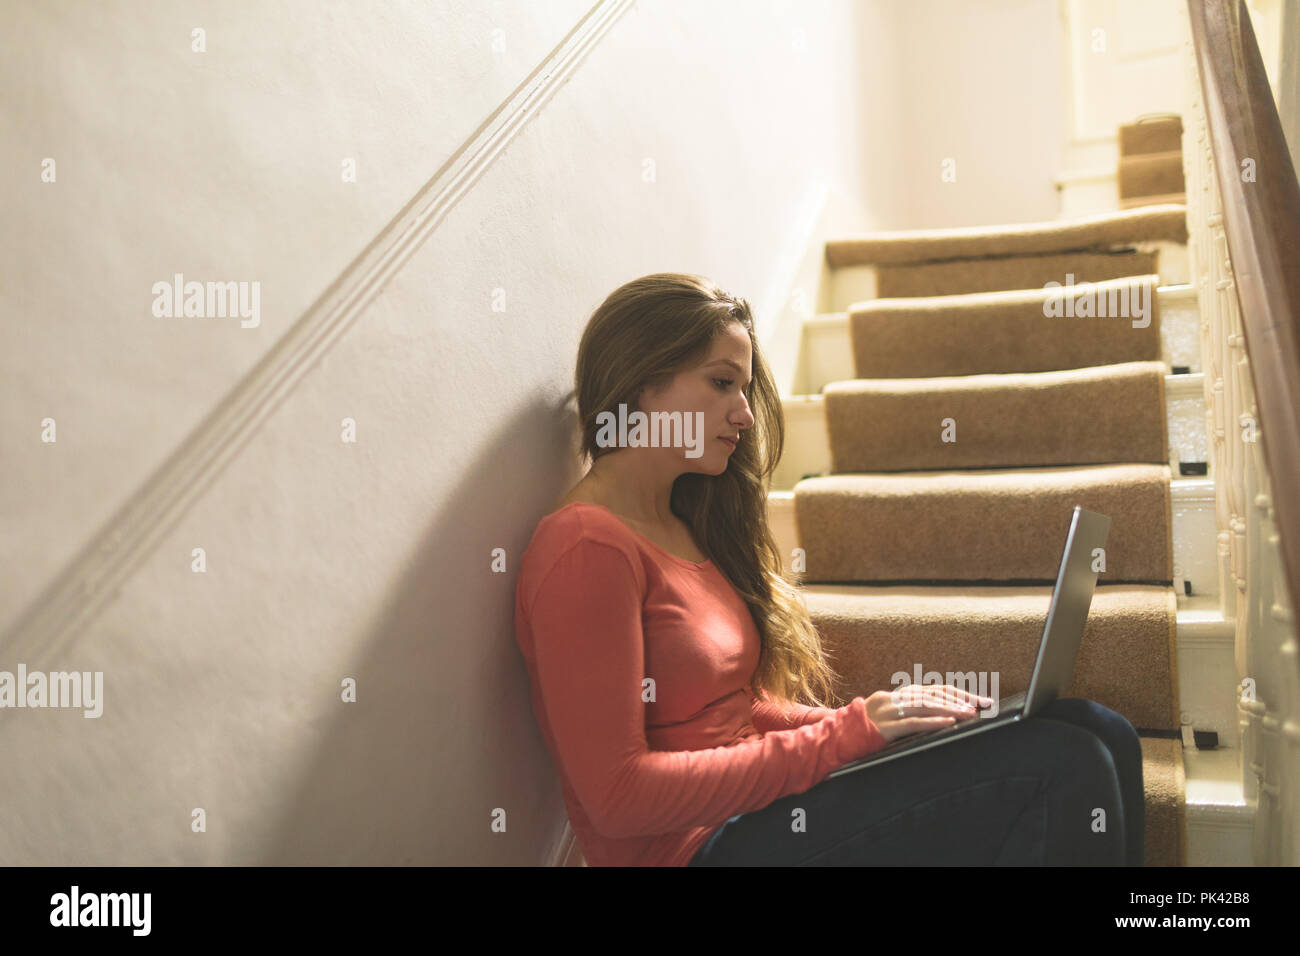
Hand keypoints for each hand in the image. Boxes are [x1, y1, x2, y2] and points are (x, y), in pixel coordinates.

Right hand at [866, 684, 995, 743]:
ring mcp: (889, 712)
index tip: (979, 700)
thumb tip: (938, 715)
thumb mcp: (889, 717)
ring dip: (950, 708)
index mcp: (898, 695)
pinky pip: (913, 723)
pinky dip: (933, 722)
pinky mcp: (885, 727)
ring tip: (970, 713)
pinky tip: (949, 723)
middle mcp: (894, 699)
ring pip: (925, 705)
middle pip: (933, 694)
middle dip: (961, 699)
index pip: (934, 689)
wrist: (837, 736)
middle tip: (983, 705)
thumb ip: (908, 713)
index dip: (957, 693)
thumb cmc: (866, 730)